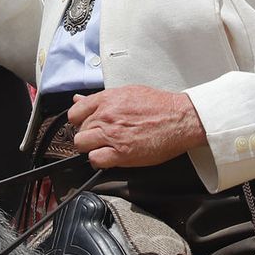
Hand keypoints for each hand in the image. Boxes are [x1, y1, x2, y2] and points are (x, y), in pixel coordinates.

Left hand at [66, 86, 205, 168]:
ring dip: (90, 148)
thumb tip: (80, 99)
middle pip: (79, 130)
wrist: (180, 119)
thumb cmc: (160, 106)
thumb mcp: (128, 93)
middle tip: (101, 138)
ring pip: (82, 144)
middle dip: (88, 135)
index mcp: (107, 99)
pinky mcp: (121, 153)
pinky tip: (109, 157)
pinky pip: (95, 160)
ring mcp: (112, 135)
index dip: (79, 121)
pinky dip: (99, 161)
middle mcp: (106, 116)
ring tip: (103, 148)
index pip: (74, 112)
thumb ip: (102, 99)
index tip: (86, 125)